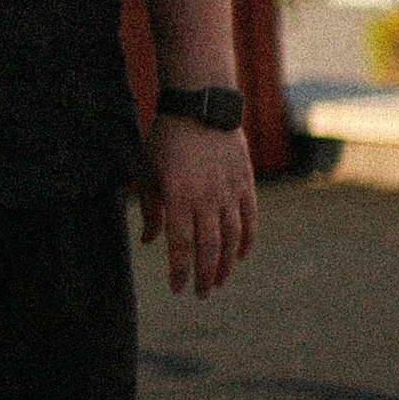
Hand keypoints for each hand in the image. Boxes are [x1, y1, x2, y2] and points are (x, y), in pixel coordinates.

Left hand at [139, 113, 255, 295]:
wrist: (200, 106)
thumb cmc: (166, 139)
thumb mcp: (148, 171)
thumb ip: (150, 209)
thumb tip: (149, 241)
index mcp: (179, 196)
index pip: (181, 244)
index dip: (180, 270)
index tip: (177, 288)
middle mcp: (207, 198)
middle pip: (209, 248)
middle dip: (205, 275)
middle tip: (201, 293)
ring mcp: (229, 191)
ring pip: (231, 238)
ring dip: (226, 263)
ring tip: (219, 280)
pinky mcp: (245, 183)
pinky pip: (249, 219)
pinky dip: (246, 240)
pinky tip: (240, 255)